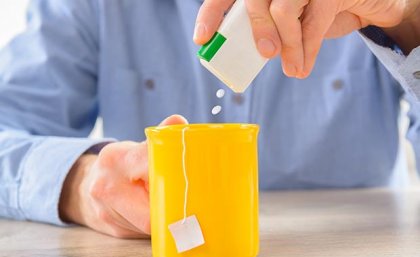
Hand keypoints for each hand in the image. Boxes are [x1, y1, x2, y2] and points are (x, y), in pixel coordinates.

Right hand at [59, 115, 187, 237]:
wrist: (83, 186)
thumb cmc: (119, 165)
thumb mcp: (135, 148)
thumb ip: (159, 138)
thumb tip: (180, 122)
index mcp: (116, 158)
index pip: (151, 165)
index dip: (173, 175)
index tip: (191, 179)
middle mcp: (106, 186)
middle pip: (152, 206)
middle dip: (172, 205)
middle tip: (192, 200)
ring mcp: (106, 211)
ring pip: (150, 224)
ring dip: (167, 217)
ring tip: (177, 207)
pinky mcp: (113, 230)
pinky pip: (144, 232)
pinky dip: (157, 225)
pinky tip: (161, 216)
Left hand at [194, 0, 418, 77]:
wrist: (366, 3)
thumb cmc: (320, 12)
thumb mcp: (290, 22)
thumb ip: (269, 30)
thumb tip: (253, 54)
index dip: (211, 13)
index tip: (201, 38)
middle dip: (258, 30)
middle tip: (266, 54)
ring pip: (283, 10)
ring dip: (288, 46)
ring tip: (293, 69)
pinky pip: (313, 22)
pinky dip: (307, 50)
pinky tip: (303, 67)